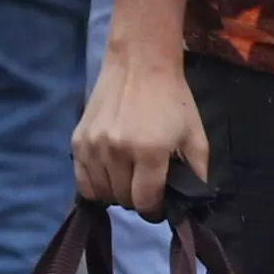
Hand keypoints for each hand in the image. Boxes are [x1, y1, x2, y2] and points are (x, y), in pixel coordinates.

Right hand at [75, 0, 208, 216]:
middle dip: (137, 199)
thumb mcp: (195, 137)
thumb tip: (189, 207)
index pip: (145, 202)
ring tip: (128, 178)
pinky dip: (95, 186)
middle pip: (123, 199)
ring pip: (101, 193)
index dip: (155, 209)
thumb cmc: (172, 101)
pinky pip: (82, 181)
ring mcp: (94, 146)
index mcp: (150, 152)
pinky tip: (108, 176)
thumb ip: (196, 175)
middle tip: (145, 185)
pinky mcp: (77, 141)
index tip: (160, 204)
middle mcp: (117, 151)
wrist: (139, 64)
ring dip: (116, 193)